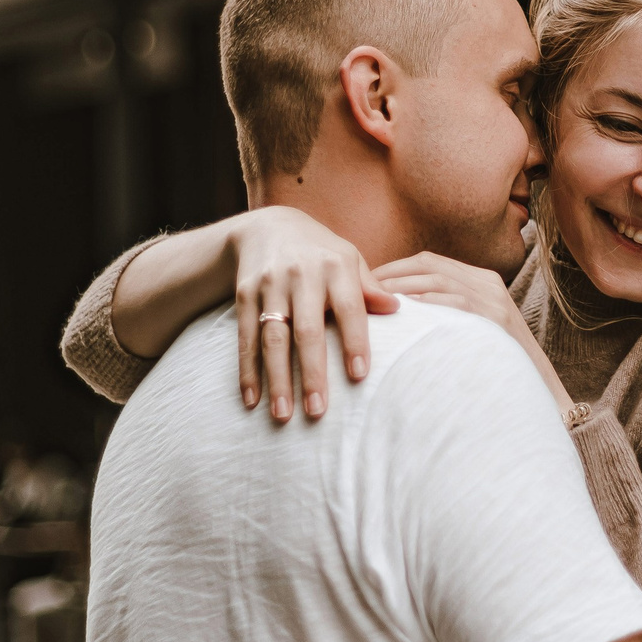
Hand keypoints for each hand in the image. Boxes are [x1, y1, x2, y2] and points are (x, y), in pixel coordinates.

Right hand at [233, 207, 397, 422]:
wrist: (268, 226)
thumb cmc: (321, 252)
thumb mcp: (349, 259)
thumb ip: (369, 287)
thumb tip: (396, 308)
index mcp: (336, 266)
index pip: (350, 308)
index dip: (355, 341)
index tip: (359, 376)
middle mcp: (302, 274)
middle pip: (308, 330)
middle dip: (312, 373)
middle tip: (318, 412)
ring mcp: (271, 284)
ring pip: (274, 338)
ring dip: (277, 379)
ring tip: (283, 415)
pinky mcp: (245, 293)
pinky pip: (246, 337)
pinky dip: (246, 370)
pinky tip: (252, 399)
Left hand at [373, 252, 575, 418]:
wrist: (535, 394)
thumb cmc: (491, 366)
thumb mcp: (472, 327)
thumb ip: (444, 312)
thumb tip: (395, 310)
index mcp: (483, 280)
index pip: (430, 262)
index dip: (395, 269)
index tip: (367, 283)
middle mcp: (489, 284)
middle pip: (429, 265)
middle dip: (391, 275)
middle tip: (360, 291)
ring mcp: (494, 300)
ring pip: (437, 280)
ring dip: (400, 288)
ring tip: (372, 302)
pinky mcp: (495, 319)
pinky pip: (453, 302)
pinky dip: (424, 304)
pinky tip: (400, 314)